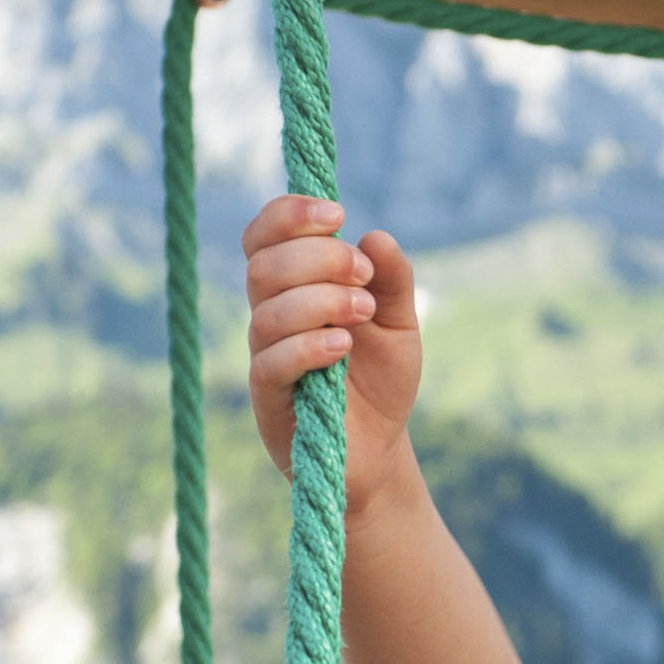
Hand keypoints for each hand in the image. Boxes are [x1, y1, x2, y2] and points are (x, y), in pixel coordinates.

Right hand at [243, 193, 424, 494]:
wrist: (379, 449)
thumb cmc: (379, 380)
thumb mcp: (399, 322)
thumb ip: (392, 279)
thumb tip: (376, 235)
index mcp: (293, 287)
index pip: (264, 236)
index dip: (289, 215)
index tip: (337, 213)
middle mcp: (270, 316)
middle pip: (264, 265)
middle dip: (318, 257)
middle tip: (364, 274)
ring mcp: (265, 357)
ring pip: (267, 311)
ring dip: (320, 301)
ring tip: (362, 313)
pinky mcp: (268, 398)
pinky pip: (272, 361)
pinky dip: (309, 345)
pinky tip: (344, 347)